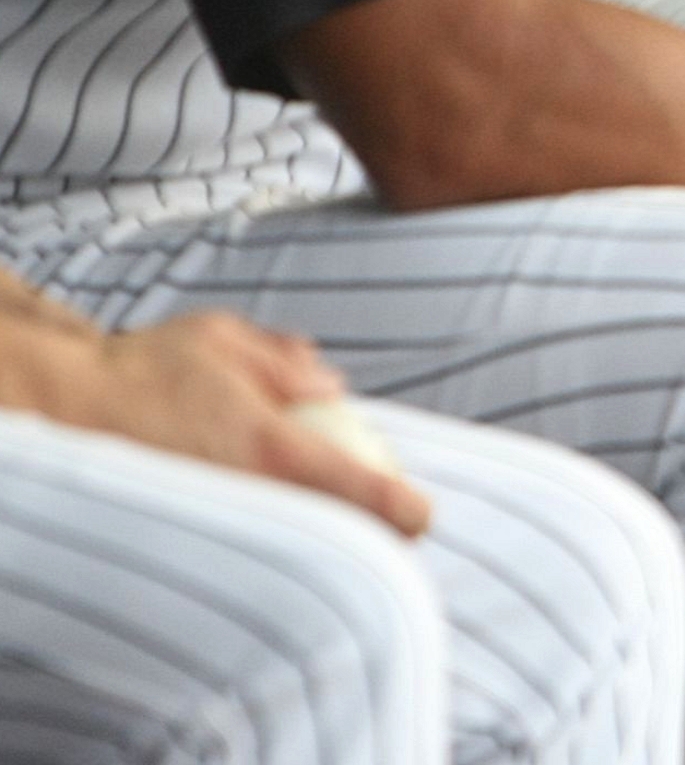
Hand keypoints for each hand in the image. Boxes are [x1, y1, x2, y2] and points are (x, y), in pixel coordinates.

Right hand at [75, 314, 431, 536]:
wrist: (57, 417)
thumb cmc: (140, 369)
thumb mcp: (220, 340)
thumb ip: (282, 362)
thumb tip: (330, 386)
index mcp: (274, 447)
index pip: (363, 492)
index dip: (406, 513)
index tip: (422, 518)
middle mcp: (251, 494)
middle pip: (333, 539)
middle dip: (368, 544)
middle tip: (390, 538)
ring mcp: (218, 524)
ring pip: (288, 549)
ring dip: (314, 543)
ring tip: (335, 536)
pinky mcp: (182, 542)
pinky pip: (240, 547)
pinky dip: (262, 541)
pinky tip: (265, 528)